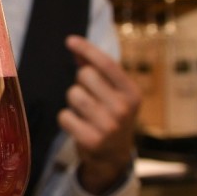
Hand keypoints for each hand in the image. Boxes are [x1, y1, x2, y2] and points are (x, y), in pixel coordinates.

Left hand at [59, 35, 140, 195]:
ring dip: (72, 100)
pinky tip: (78, 125)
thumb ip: (95, 68)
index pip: (107, 64)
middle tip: (89, 96)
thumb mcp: (112, 92)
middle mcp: (124, 109)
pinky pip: (64, 116)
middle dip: (81, 82)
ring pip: (73, 94)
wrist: (113, 156)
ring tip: (83, 111)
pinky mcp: (92, 141)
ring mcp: (109, 126)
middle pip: (85, 75)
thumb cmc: (110, 115)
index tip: (70, 40)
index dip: (87, 49)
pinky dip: (66, 118)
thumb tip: (75, 45)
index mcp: (132, 93)